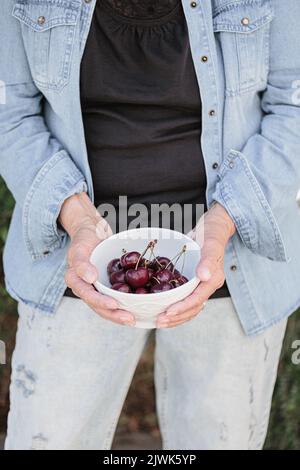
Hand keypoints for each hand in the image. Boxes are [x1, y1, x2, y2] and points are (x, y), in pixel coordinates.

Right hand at [60, 192, 135, 325]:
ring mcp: (96, 289)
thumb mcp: (80, 247)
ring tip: (134, 319)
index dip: (100, 302)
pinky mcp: (106, 287)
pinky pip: (115, 298)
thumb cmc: (84, 239)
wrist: (91, 232)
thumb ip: (82, 263)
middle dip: (113, 314)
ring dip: (119, 314)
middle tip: (129, 318)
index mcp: (75, 281)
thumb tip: (90, 279)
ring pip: (107, 306)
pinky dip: (124, 305)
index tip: (114, 304)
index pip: (87, 295)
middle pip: (98, 306)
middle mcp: (85, 288)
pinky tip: (137, 309)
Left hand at [157, 202, 235, 328]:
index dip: (182, 307)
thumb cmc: (211, 232)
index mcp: (214, 279)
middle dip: (177, 317)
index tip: (167, 312)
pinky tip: (163, 310)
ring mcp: (201, 286)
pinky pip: (185, 300)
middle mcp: (208, 286)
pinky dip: (175, 308)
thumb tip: (205, 276)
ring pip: (189, 308)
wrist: (213, 227)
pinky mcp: (194, 283)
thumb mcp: (211, 242)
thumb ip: (208, 259)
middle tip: (159, 322)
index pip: (197, 299)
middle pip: (193, 308)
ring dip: (175, 317)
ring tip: (159, 321)